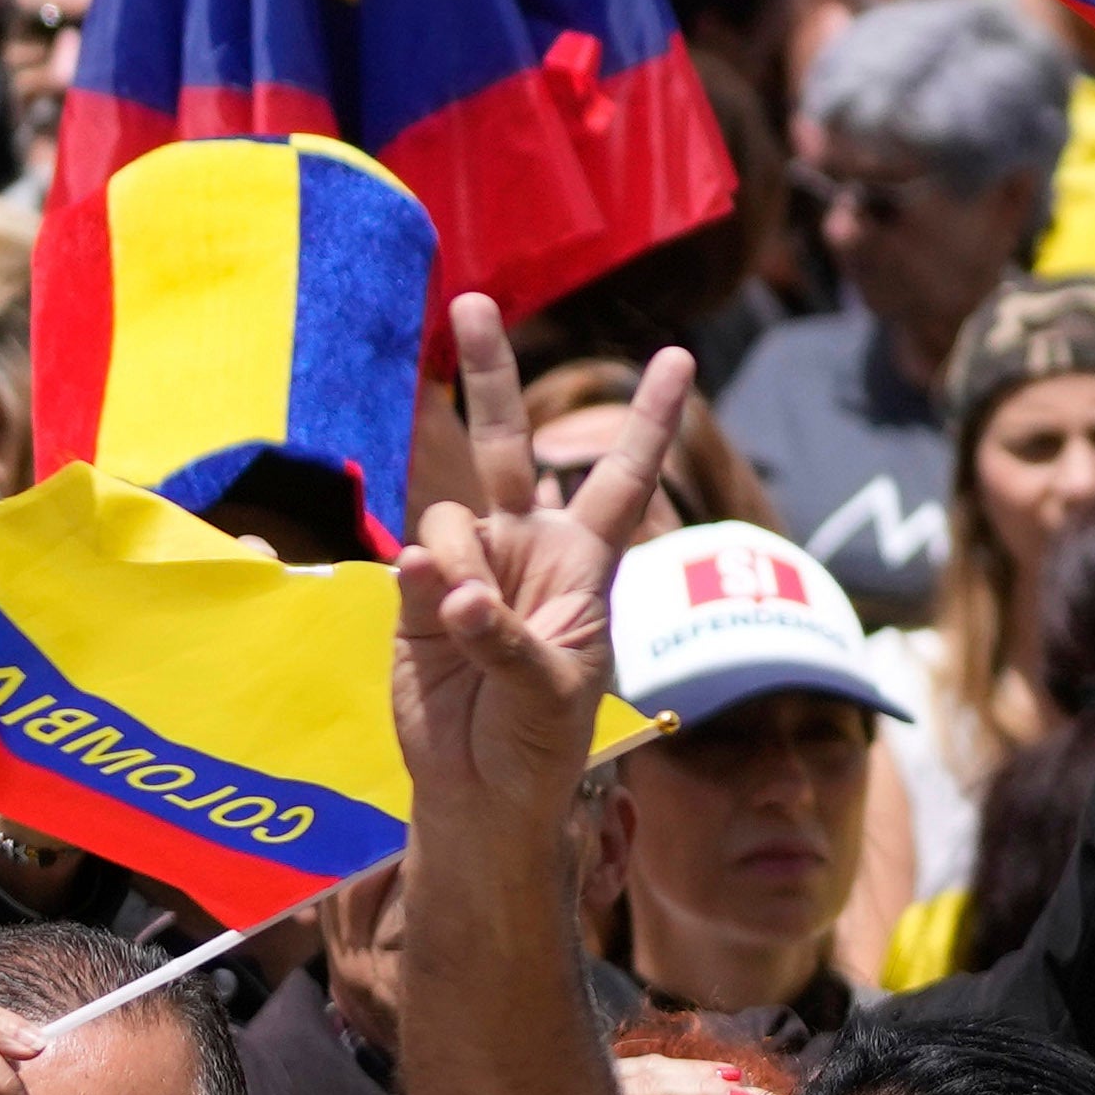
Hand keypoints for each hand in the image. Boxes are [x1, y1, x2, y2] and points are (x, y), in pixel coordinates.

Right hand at [399, 312, 678, 816]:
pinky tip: (436, 619)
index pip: (622, 475)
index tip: (680, 355)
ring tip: (471, 629)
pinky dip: (424, 585)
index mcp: (586, 560)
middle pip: (507, 443)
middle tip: (474, 303)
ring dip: (461, 569)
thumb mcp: (553, 695)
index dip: (647, 418)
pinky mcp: (415, 592)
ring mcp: (468, 565)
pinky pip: (414, 559)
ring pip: (451, 518)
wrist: (479, 791)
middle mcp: (527, 546)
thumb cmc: (540, 743)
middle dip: (486, 371)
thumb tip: (450, 588)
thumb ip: (508, 638)